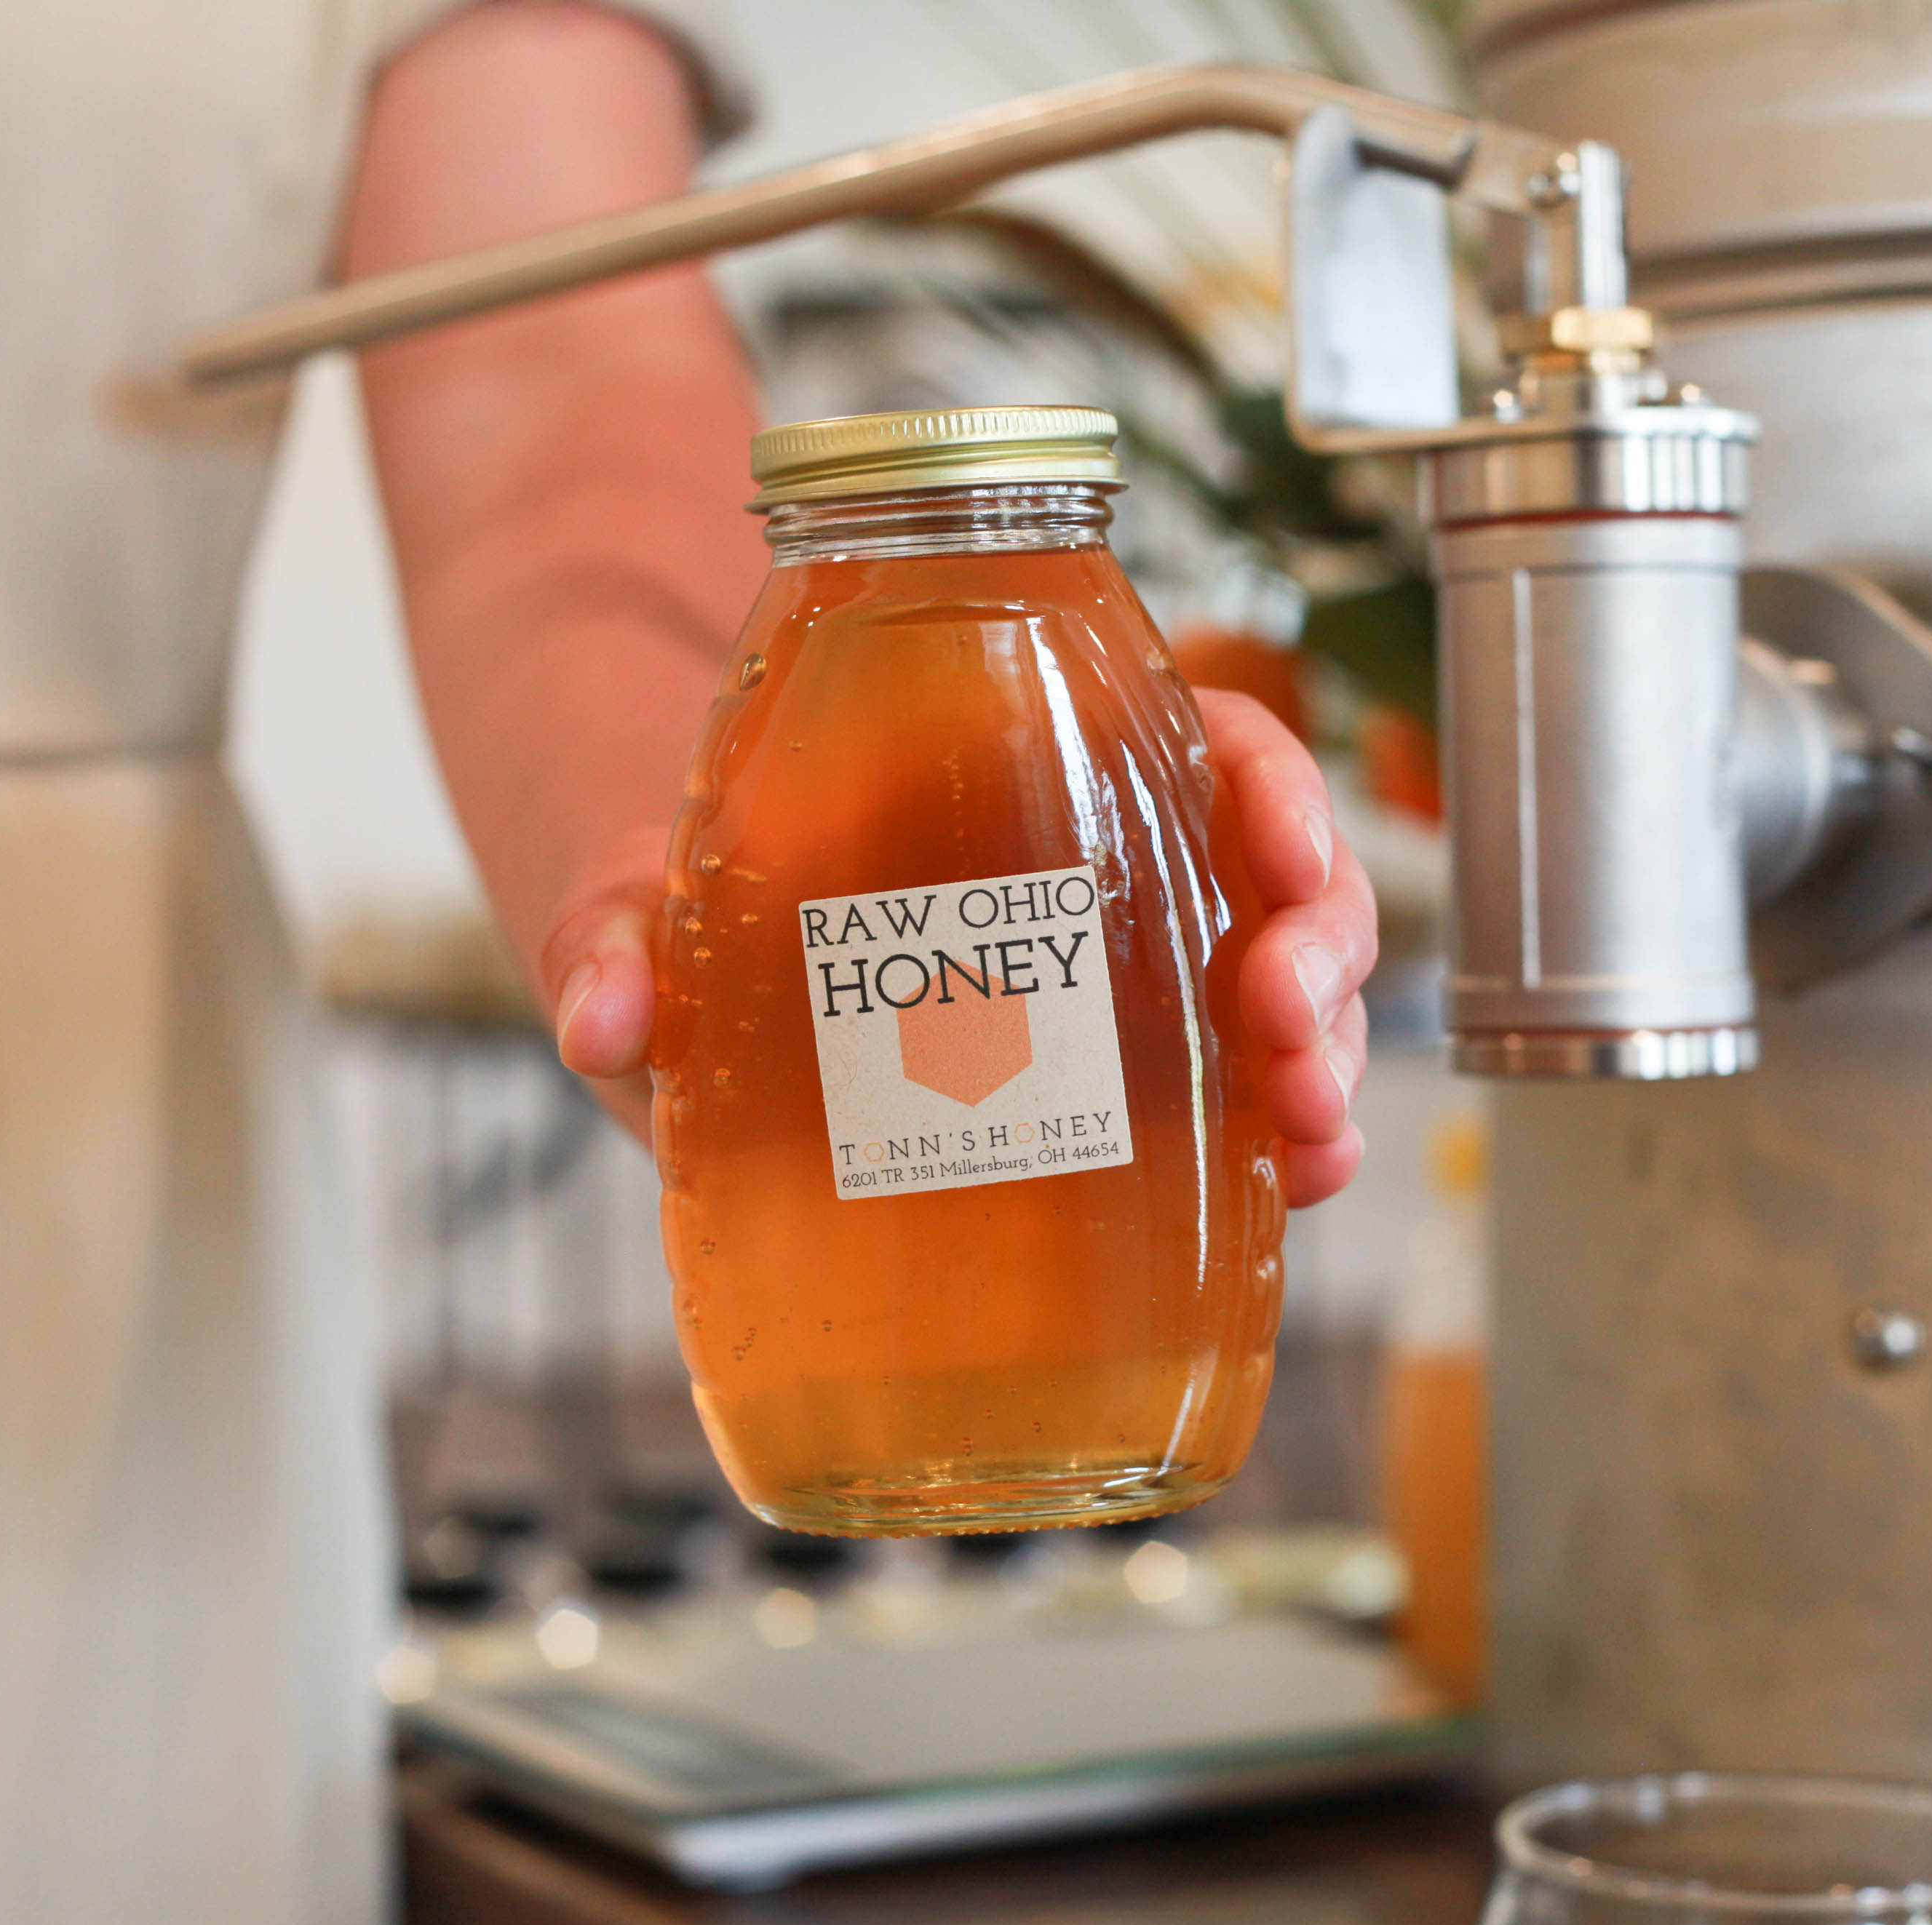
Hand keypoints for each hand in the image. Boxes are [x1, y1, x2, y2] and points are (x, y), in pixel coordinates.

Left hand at [546, 686, 1375, 1208]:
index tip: (1277, 848)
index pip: (1192, 737)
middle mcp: (1096, 875)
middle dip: (1320, 944)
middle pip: (1270, 873)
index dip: (1268, 783)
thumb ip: (616, 931)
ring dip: (1326, 1053)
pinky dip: (1292, 1139)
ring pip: (1283, 992)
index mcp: (1012, 775)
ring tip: (1312, 1130)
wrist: (672, 1001)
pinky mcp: (1109, 1106)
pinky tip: (1299, 1180)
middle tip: (1282, 1020)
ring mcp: (1115, 996)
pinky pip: (1239, 1108)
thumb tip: (605, 1015)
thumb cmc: (683, 913)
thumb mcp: (645, 897)